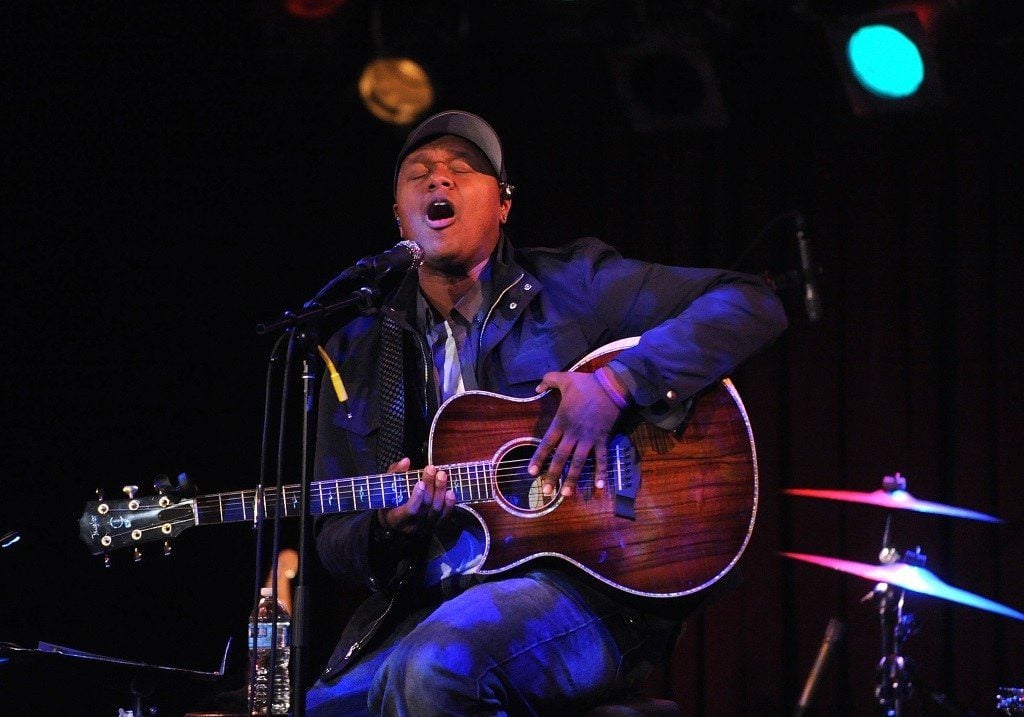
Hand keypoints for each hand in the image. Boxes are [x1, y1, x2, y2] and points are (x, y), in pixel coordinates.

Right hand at [380, 458, 455, 534]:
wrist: (396, 520)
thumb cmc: (391, 500)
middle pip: (425, 506)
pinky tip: (450, 492)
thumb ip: (395, 472)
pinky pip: (445, 516)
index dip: (416, 497)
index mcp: (397, 518)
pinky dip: (449, 504)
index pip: (410, 510)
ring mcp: (425, 526)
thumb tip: (406, 461)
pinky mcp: (435, 525)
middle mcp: (412, 525)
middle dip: (430, 486)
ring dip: (440, 491)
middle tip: (432, 470)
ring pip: (436, 510)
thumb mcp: (388, 485)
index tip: (421, 482)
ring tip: (442, 475)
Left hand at [528, 370, 624, 497]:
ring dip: (572, 479)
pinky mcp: (602, 439)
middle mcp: (573, 433)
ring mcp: (589, 438)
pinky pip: (602, 459)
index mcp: (561, 421)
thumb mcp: (564, 378)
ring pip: (579, 462)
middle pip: (561, 458)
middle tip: (546, 491)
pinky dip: (601, 472)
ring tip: (566, 494)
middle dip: (553, 475)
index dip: (538, 458)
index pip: (547, 443)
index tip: (531, 472)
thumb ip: (547, 381)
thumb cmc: (586, 384)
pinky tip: (599, 487)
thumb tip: (535, 388)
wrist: (612, 386)